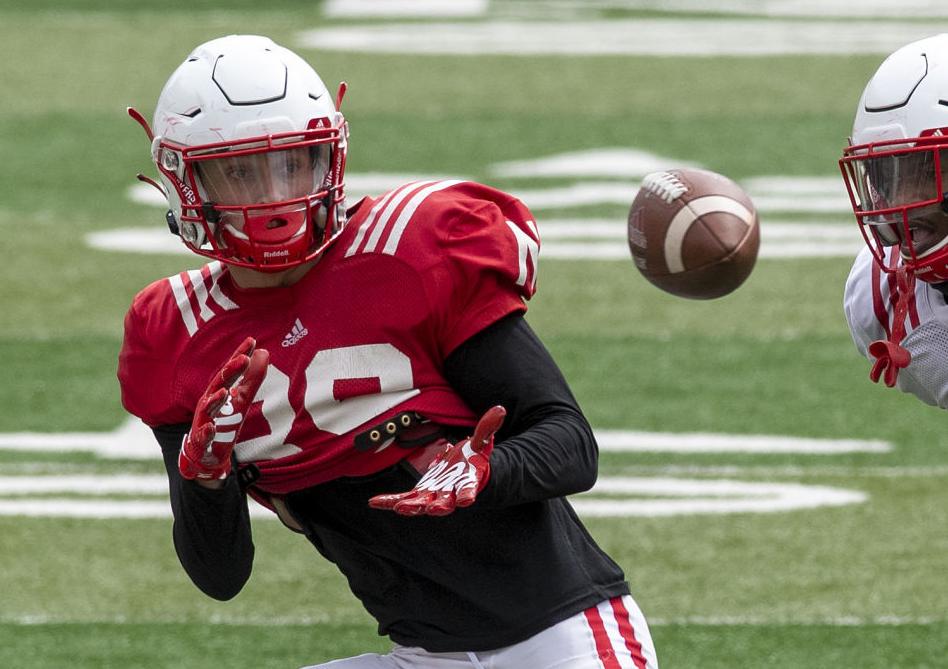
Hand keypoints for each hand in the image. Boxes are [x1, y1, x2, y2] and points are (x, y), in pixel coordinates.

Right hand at [179, 337, 268, 480]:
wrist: (205, 454)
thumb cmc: (223, 421)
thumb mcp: (241, 399)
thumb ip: (252, 378)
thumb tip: (264, 352)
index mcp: (219, 390)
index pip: (230, 370)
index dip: (240, 355)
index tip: (252, 341)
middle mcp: (209, 403)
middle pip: (219, 384)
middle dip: (230, 372)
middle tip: (244, 359)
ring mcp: (203, 421)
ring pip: (207, 409)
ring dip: (215, 400)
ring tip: (225, 391)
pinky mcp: (202, 442)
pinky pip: (203, 437)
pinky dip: (207, 432)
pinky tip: (212, 427)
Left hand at [368, 405, 505, 515]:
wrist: (462, 475)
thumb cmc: (472, 460)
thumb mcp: (481, 443)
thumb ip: (487, 429)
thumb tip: (499, 409)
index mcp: (466, 483)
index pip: (469, 490)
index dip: (468, 494)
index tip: (467, 500)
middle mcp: (449, 495)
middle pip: (444, 504)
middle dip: (438, 507)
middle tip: (433, 510)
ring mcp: (431, 497)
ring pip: (421, 505)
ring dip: (411, 506)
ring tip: (400, 508)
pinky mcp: (417, 496)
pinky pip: (401, 499)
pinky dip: (388, 501)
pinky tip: (374, 502)